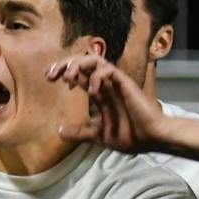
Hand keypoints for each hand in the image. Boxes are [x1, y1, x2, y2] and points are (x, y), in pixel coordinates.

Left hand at [45, 55, 171, 152]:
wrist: (150, 139)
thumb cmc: (130, 135)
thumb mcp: (98, 135)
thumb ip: (80, 132)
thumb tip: (60, 131)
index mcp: (98, 93)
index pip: (78, 74)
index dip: (62, 71)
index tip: (48, 78)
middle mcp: (104, 84)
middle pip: (83, 62)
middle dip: (64, 63)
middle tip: (50, 75)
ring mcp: (114, 83)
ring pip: (95, 59)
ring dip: (78, 64)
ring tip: (68, 78)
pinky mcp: (125, 83)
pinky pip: (108, 69)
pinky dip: (96, 76)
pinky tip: (91, 91)